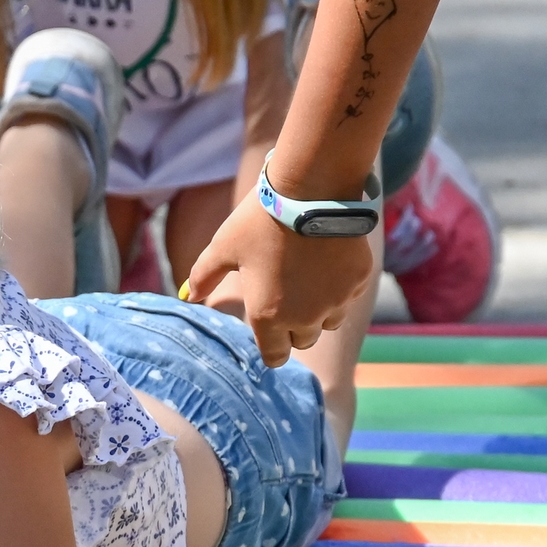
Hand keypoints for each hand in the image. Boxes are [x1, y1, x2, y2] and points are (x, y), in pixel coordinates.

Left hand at [181, 195, 375, 365]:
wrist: (311, 189)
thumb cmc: (259, 220)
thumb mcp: (223, 247)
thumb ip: (203, 276)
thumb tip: (187, 297)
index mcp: (269, 316)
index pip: (275, 356)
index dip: (271, 346)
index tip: (269, 330)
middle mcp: (306, 316)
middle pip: (304, 340)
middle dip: (295, 327)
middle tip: (286, 296)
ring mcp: (337, 300)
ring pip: (330, 321)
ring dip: (320, 311)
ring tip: (307, 279)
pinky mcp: (359, 281)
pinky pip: (350, 296)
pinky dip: (340, 287)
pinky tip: (328, 261)